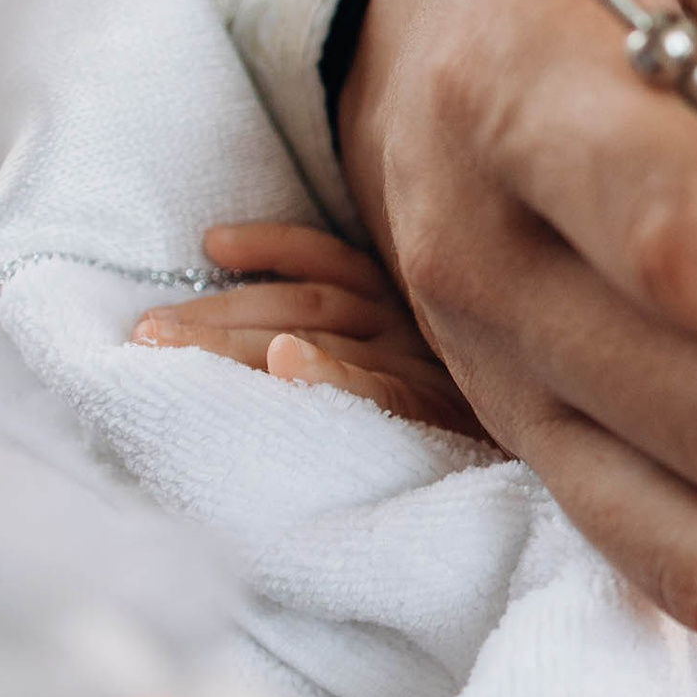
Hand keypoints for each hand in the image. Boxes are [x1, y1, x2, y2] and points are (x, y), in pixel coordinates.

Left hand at [132, 224, 484, 436]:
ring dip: (235, 334)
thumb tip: (277, 344)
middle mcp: (415, 331)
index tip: (213, 245)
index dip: (274, 246)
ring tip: (167, 342)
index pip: (334, 267)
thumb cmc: (478, 429)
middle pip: (302, 304)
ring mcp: (426, 368)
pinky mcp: (442, 413)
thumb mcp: (426, 381)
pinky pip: (378, 390)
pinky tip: (287, 363)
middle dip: (215, 314)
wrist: (554, 451)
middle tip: (142, 331)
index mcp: (409, 315)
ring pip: (317, 331)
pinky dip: (330, 373)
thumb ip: (368, 354)